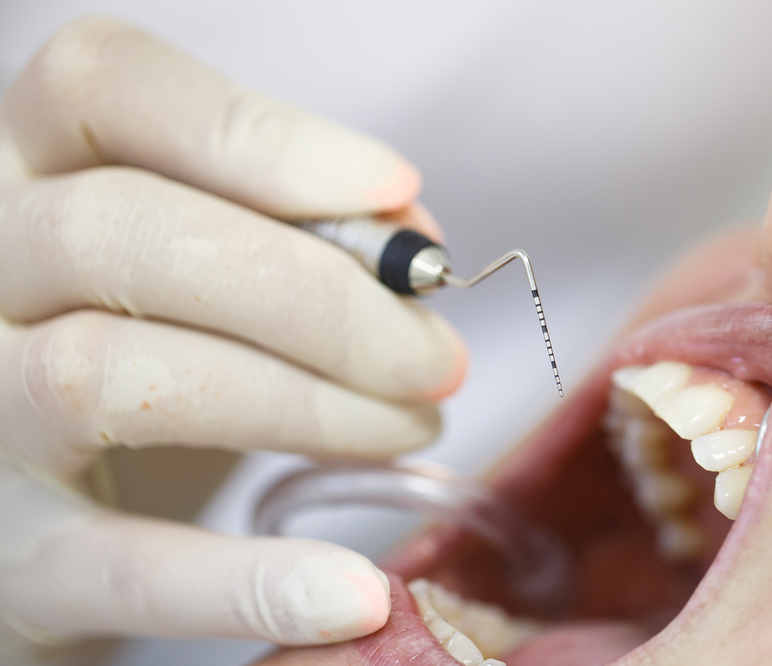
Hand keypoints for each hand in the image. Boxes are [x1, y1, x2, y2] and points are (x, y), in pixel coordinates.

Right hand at [0, 17, 465, 649]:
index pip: (103, 88)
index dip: (255, 136)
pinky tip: (353, 592)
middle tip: (435, 355)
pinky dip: (241, 581)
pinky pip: (111, 567)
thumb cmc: (156, 353)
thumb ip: (298, 233)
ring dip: (302, 405)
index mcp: (27, 172)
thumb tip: (408, 235)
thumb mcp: (211, 272)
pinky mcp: (3, 561)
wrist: (50, 506)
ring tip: (413, 426)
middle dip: (315, 296)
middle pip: (121, 232)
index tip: (394, 191)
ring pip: (110, 375)